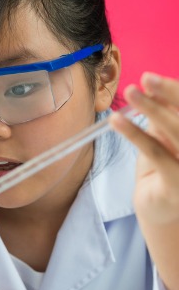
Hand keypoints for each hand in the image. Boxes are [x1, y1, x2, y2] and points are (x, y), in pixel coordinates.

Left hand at [111, 72, 178, 289]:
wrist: (161, 212)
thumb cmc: (163, 171)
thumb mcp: (164, 141)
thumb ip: (162, 119)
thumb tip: (149, 87)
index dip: (174, 91)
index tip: (151, 77)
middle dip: (168, 94)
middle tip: (144, 79)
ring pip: (175, 131)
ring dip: (151, 110)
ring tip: (129, 92)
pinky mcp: (177, 184)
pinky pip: (155, 154)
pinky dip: (135, 134)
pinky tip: (116, 121)